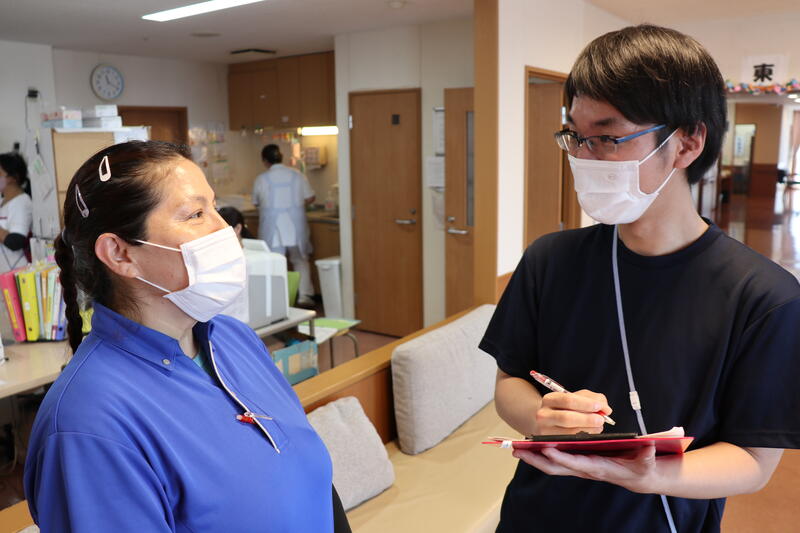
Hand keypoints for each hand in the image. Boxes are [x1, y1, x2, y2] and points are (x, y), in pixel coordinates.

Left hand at [512, 444, 658, 493]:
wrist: (639, 477)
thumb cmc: (642, 467)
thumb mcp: (647, 461)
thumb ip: (647, 454)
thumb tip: (648, 445)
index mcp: (598, 467)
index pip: (576, 463)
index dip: (561, 457)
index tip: (546, 448)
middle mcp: (585, 469)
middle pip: (556, 467)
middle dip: (536, 460)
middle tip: (517, 450)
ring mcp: (579, 467)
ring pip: (552, 466)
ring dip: (534, 458)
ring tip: (516, 449)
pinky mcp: (578, 464)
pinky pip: (556, 462)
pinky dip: (542, 456)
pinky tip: (531, 448)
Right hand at [535, 390, 612, 434]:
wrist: (549, 423)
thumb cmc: (567, 409)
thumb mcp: (577, 398)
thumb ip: (593, 399)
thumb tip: (605, 409)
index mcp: (549, 399)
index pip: (568, 400)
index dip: (585, 403)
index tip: (599, 406)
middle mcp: (543, 415)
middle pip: (566, 418)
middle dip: (587, 419)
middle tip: (601, 419)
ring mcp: (545, 431)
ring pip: (569, 432)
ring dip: (589, 429)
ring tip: (599, 426)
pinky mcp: (550, 444)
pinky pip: (570, 441)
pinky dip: (584, 437)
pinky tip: (591, 433)